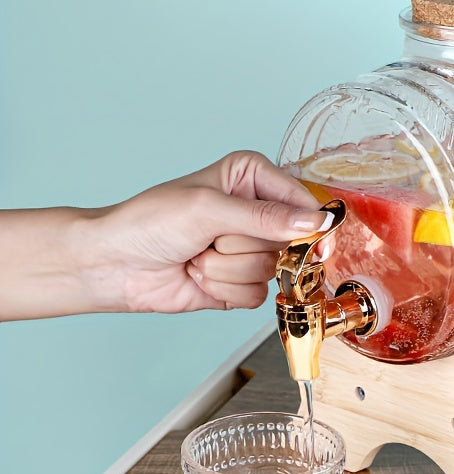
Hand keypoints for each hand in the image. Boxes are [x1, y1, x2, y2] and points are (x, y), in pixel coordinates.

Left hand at [0, 151, 330, 319]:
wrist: (115, 264)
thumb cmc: (149, 222)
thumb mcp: (209, 209)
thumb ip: (265, 218)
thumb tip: (314, 223)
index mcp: (252, 178)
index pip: (302, 201)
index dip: (313, 225)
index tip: (317, 245)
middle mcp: (257, 213)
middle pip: (290, 241)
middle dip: (247, 246)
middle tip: (215, 238)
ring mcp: (250, 250)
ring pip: (272, 271)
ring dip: (227, 268)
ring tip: (198, 256)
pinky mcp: (242, 282)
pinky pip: (257, 295)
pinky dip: (225, 288)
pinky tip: (199, 275)